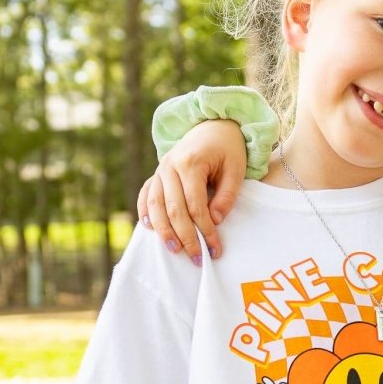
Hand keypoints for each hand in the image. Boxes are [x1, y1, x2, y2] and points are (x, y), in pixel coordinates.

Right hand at [137, 120, 246, 262]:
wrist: (213, 126)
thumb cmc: (228, 149)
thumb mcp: (236, 169)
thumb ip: (227, 195)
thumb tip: (214, 220)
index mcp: (191, 163)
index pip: (195, 205)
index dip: (204, 229)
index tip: (214, 248)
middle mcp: (170, 166)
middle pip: (173, 208)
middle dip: (185, 236)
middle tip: (196, 258)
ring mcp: (160, 169)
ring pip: (155, 204)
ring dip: (163, 230)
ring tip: (173, 250)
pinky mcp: (157, 174)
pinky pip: (146, 194)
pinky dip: (145, 211)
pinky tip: (150, 228)